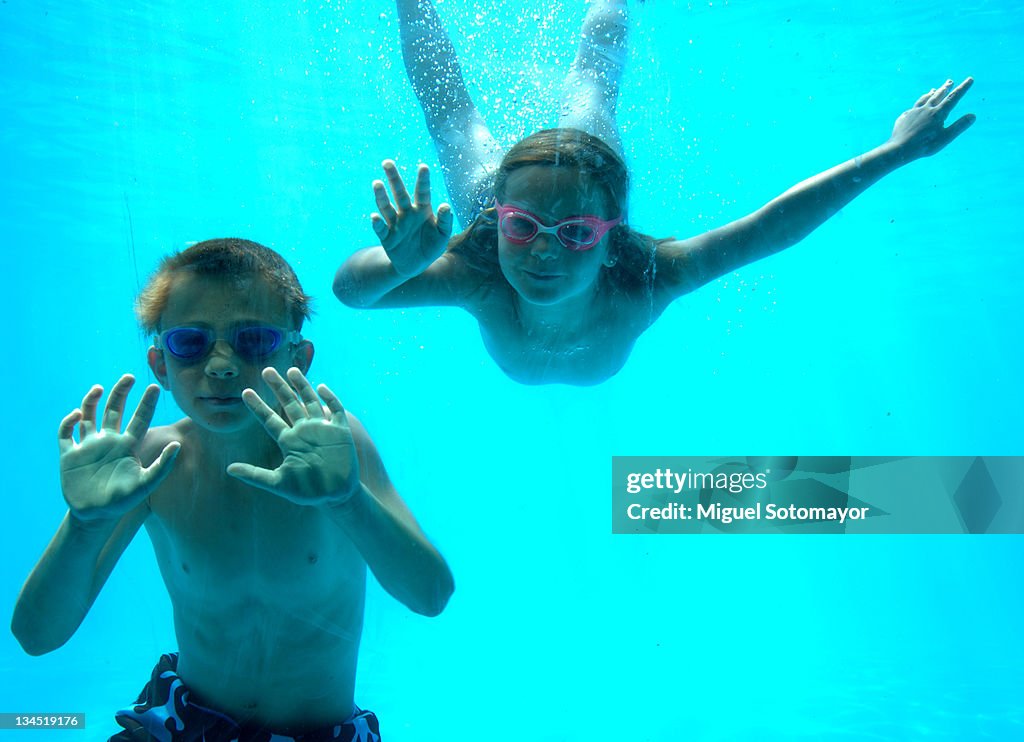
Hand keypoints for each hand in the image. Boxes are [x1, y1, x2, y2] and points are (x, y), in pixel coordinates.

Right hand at [58, 375, 179, 521]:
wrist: (95, 515)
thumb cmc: (123, 500)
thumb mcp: (146, 484)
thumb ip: (162, 466)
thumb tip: (177, 445)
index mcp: (127, 445)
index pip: (139, 419)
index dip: (146, 403)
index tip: (154, 387)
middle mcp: (108, 441)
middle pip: (114, 410)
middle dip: (120, 393)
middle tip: (129, 377)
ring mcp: (88, 446)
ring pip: (89, 416)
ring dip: (92, 401)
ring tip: (99, 388)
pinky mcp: (69, 455)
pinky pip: (66, 434)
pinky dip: (68, 422)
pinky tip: (75, 415)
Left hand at [227, 367, 360, 506]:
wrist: (336, 495)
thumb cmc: (307, 491)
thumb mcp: (278, 483)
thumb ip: (255, 475)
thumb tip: (229, 469)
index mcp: (288, 441)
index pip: (269, 419)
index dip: (258, 406)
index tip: (245, 392)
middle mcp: (304, 431)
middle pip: (289, 404)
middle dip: (278, 388)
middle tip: (266, 371)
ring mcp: (322, 429)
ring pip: (310, 402)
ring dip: (302, 387)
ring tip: (292, 370)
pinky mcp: (340, 432)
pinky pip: (335, 410)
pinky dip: (329, 398)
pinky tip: (321, 387)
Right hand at [371, 160, 453, 277]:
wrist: (416, 266)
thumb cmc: (431, 246)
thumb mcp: (443, 235)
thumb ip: (445, 221)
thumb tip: (446, 206)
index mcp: (423, 210)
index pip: (422, 192)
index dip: (423, 180)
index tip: (423, 166)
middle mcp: (407, 214)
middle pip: (400, 194)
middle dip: (394, 179)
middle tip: (387, 162)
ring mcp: (396, 225)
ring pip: (387, 208)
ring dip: (381, 197)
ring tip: (377, 184)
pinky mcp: (387, 238)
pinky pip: (381, 229)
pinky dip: (377, 223)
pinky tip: (374, 217)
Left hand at [888, 77, 975, 160]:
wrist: (899, 149)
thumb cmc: (924, 145)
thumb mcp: (945, 138)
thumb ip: (959, 126)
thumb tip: (973, 116)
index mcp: (938, 113)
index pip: (953, 97)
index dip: (963, 88)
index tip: (970, 79)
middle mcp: (925, 109)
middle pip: (938, 95)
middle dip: (945, 88)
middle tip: (950, 81)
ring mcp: (913, 112)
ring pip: (924, 99)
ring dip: (930, 93)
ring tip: (933, 89)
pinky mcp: (904, 117)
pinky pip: (912, 108)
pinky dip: (917, 105)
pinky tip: (915, 108)